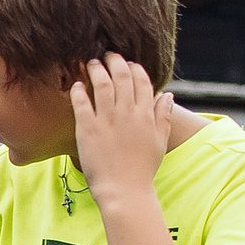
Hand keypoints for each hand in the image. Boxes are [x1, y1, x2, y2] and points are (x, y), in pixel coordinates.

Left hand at [71, 54, 173, 208]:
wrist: (124, 190)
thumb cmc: (142, 168)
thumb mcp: (159, 140)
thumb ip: (164, 116)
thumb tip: (167, 95)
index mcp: (146, 114)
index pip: (142, 81)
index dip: (134, 68)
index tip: (127, 63)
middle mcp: (128, 113)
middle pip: (122, 77)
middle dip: (114, 61)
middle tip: (106, 55)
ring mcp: (107, 120)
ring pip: (101, 85)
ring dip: (96, 70)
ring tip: (90, 63)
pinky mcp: (87, 129)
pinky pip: (82, 103)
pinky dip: (79, 90)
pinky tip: (76, 84)